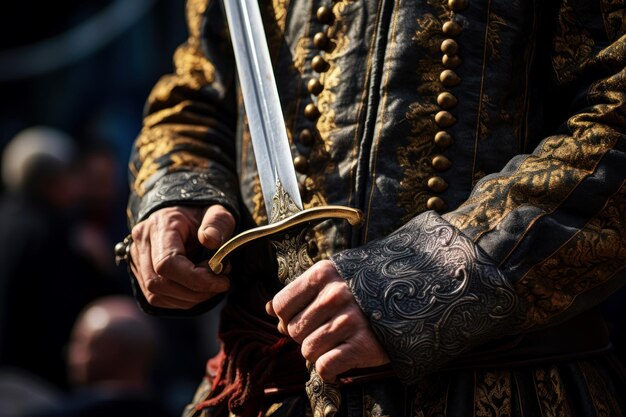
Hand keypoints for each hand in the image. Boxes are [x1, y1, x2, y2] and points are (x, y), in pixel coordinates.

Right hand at [130, 205, 235, 308]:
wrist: (184, 214)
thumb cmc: (202, 214)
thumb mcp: (218, 212)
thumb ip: (217, 223)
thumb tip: (211, 241)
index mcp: (160, 225)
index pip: (167, 263)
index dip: (196, 279)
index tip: (223, 281)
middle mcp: (142, 243)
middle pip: (159, 283)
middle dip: (195, 292)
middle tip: (220, 283)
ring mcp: (136, 259)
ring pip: (156, 294)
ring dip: (189, 298)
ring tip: (211, 284)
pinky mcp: (140, 273)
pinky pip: (156, 298)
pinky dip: (181, 300)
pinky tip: (197, 289)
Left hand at [267, 260, 388, 381]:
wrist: (414, 298)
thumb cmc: (366, 290)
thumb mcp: (334, 279)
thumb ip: (302, 292)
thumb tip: (268, 309)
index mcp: (323, 274)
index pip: (281, 304)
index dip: (287, 317)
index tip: (304, 318)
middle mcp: (335, 295)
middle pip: (292, 330)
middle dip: (305, 336)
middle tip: (327, 330)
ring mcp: (349, 320)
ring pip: (307, 351)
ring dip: (319, 352)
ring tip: (338, 342)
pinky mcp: (363, 345)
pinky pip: (324, 367)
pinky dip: (330, 370)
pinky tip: (343, 357)